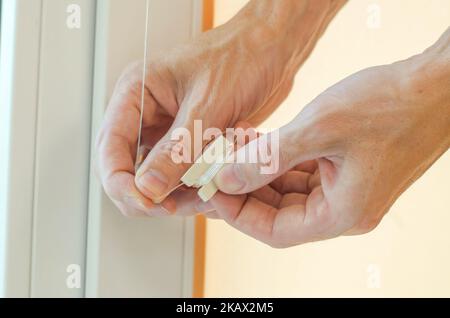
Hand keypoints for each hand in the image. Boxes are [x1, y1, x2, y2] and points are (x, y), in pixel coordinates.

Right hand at [95, 0, 343, 215]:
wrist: (271, 50)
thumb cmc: (240, 58)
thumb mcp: (208, 104)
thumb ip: (177, 148)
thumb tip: (148, 187)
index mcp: (137, 92)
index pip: (110, 146)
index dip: (121, 181)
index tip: (145, 202)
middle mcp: (147, 114)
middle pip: (128, 167)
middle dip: (148, 193)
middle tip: (175, 208)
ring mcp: (168, 129)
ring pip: (158, 176)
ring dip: (177, 193)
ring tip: (206, 196)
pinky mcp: (190, 141)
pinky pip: (183, 173)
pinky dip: (196, 185)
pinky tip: (215, 187)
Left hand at [211, 29, 449, 246]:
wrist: (437, 83)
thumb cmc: (391, 105)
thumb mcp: (319, 130)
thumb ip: (268, 160)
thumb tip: (227, 180)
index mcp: (342, 214)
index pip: (275, 231)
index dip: (239, 214)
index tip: (214, 190)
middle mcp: (345, 209)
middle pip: (280, 213)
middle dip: (246, 189)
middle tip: (217, 167)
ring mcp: (349, 190)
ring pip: (290, 192)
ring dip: (261, 172)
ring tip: (234, 149)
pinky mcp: (349, 169)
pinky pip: (305, 174)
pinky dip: (280, 161)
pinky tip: (260, 142)